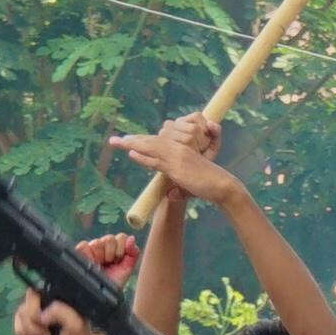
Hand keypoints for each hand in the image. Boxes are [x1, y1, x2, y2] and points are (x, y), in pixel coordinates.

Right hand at [13, 289, 86, 334]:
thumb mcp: (74, 324)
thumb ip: (60, 313)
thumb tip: (41, 316)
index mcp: (56, 295)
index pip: (33, 293)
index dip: (34, 309)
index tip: (46, 322)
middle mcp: (45, 299)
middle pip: (23, 306)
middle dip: (34, 324)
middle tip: (48, 332)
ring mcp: (36, 311)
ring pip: (20, 316)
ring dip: (32, 331)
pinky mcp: (30, 322)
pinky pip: (17, 326)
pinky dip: (26, 334)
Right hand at [72, 231, 140, 280]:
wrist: (103, 294)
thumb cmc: (114, 281)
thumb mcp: (128, 268)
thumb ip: (133, 253)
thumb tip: (132, 238)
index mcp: (116, 246)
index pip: (121, 237)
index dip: (121, 249)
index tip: (119, 261)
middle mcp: (104, 244)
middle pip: (109, 239)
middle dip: (111, 254)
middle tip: (109, 264)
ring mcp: (92, 247)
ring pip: (97, 242)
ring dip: (100, 256)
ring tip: (99, 265)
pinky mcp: (81, 250)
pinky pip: (84, 245)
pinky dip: (88, 255)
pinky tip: (91, 263)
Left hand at [116, 113, 238, 205]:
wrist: (222, 185)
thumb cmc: (208, 185)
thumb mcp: (189, 183)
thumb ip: (177, 187)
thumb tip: (170, 194)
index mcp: (179, 150)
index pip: (155, 142)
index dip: (140, 141)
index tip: (126, 141)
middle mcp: (177, 150)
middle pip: (150, 141)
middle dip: (130, 140)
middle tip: (113, 140)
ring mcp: (177, 157)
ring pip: (151, 147)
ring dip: (132, 144)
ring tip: (117, 143)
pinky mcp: (178, 168)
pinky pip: (157, 160)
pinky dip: (144, 157)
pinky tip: (131, 153)